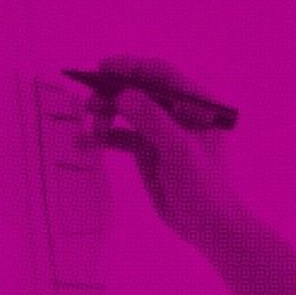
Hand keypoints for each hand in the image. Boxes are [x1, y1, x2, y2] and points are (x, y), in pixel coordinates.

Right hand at [94, 55, 240, 247]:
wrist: (209, 227)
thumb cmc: (204, 185)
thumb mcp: (179, 149)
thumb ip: (152, 120)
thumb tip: (124, 94)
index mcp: (198, 104)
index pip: (162, 73)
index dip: (133, 67)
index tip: (103, 69)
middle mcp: (179, 112)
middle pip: (141, 89)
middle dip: (114, 91)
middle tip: (90, 101)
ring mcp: (163, 131)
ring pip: (129, 111)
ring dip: (106, 112)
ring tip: (89, 122)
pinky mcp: (149, 151)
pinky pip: (123, 136)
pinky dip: (105, 136)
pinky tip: (86, 142)